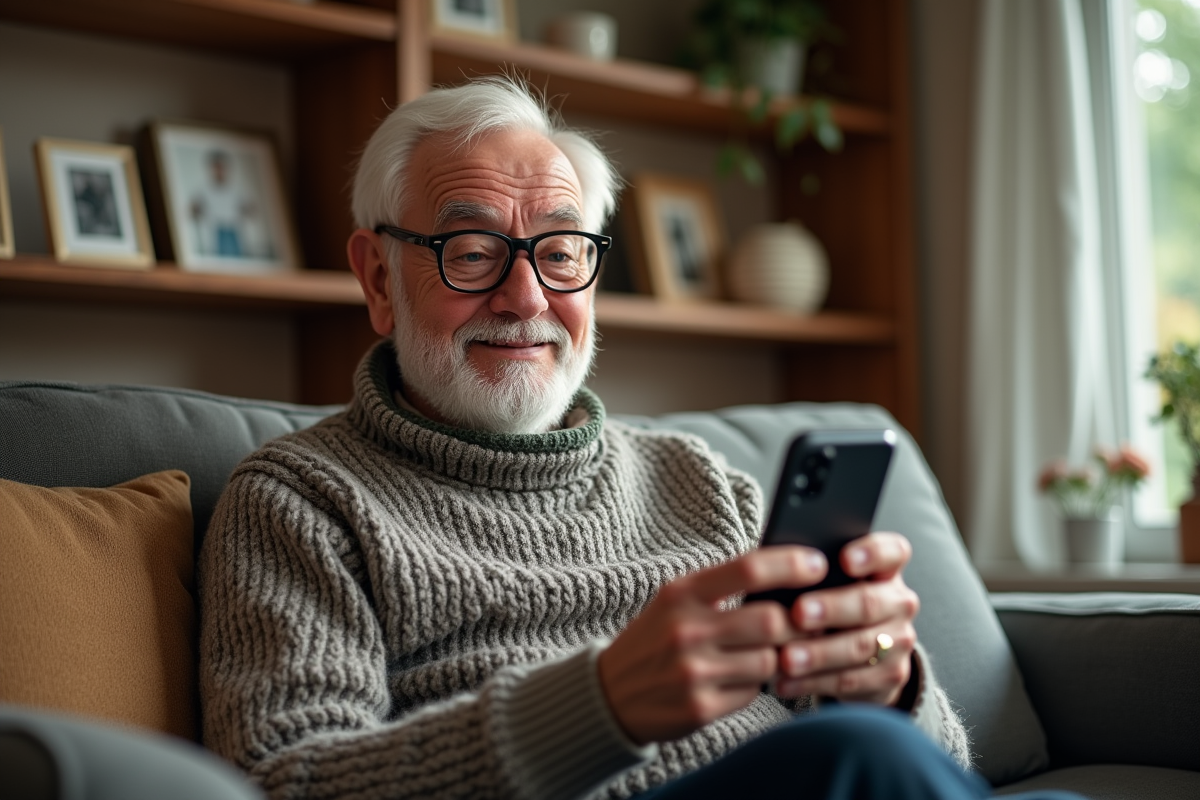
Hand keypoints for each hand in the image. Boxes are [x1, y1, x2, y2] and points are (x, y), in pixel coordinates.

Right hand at [597, 546, 826, 744]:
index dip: (791, 565)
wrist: (609, 695)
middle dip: (797, 622)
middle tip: (806, 622)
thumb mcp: (674, 602)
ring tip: (764, 653)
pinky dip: (754, 686)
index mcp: (681, 594)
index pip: (749, 569)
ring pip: (770, 660)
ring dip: (776, 657)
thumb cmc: (653, 641)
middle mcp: (686, 630)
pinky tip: (736, 679)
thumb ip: (721, 587)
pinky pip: (753, 692)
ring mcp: (693, 672)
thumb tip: (786, 575)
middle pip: (771, 619)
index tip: (816, 565)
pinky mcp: (700, 708)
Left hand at [771, 532, 918, 706]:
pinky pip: (851, 680)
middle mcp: (899, 602)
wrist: (862, 653)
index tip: (844, 559)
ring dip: (819, 653)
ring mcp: (899, 640)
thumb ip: (814, 573)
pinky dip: (814, 682)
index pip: (892, 552)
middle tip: (798, 613)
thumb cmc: (832, 601)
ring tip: (786, 657)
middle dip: (831, 608)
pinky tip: (786, 682)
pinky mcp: (890, 676)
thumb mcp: (829, 582)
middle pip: (869, 602)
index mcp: (886, 569)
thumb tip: (778, 570)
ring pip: (860, 646)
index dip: (871, 553)